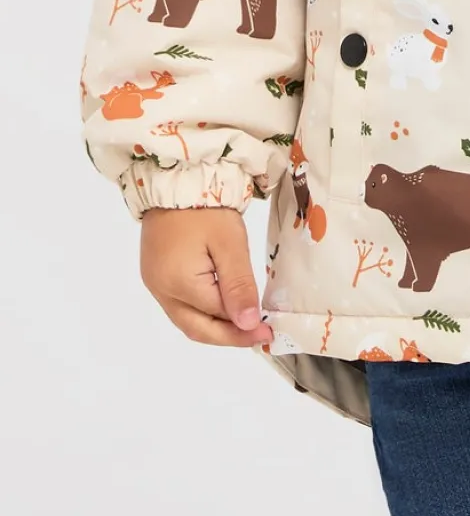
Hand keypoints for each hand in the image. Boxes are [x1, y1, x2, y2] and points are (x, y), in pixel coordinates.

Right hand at [140, 207, 270, 346]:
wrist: (177, 178)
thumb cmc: (205, 208)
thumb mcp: (229, 244)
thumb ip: (238, 286)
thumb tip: (248, 324)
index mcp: (178, 285)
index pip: (216, 319)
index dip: (243, 329)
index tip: (269, 332)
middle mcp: (161, 291)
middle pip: (196, 328)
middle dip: (229, 336)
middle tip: (259, 335)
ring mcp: (155, 283)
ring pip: (187, 319)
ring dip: (216, 325)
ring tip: (245, 322)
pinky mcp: (156, 273)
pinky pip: (180, 304)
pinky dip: (203, 310)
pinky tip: (224, 303)